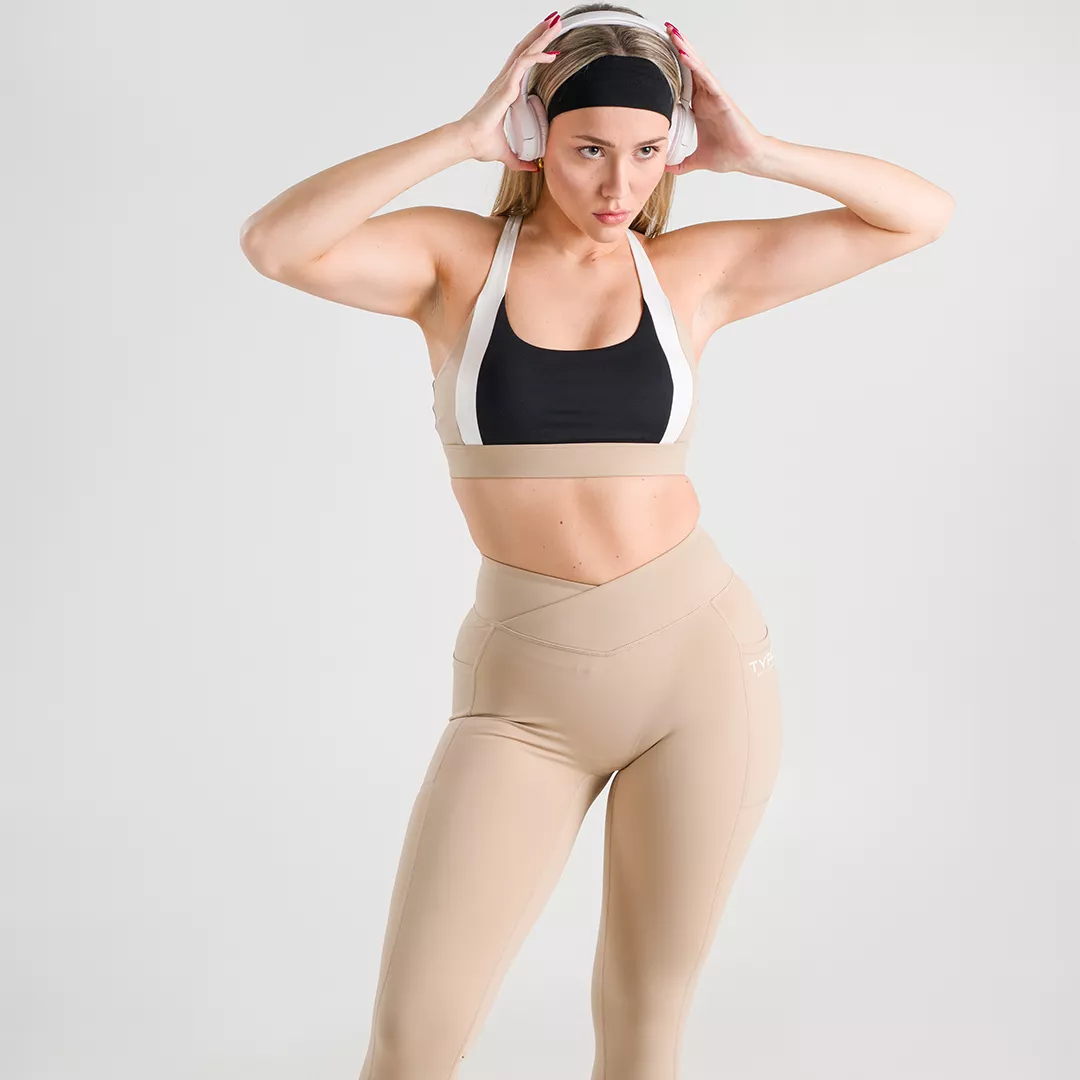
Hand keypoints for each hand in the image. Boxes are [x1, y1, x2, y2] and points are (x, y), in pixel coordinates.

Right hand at [455, 14, 563, 170]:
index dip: (534, 53)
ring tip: (555, 23)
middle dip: (540, 36)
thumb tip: (532, 168)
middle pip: (524, 52)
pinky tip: (551, 53)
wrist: (466, 142)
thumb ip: (519, 160)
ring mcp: (504, 82)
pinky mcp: (504, 86)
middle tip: (554, 22)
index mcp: (504, 93)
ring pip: (525, 52)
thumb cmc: (478, 144)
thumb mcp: (506, 154)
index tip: (550, 45)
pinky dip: (537, 56)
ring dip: (541, 37)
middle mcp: (504, 83)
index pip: (522, 66)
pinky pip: (523, 65)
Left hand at [663, 23, 770, 174]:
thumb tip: (666, 169)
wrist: (746, 158)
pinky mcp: (722, 99)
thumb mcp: (697, 160)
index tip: (657, 54)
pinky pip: (707, 79)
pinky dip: (695, 66)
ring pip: (697, 67)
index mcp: (699, 107)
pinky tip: (685, 54)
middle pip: (689, 67)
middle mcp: (706, 97)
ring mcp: (714, 96)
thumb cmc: (729, 154)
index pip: (682, 81)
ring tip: (673, 33)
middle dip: (678, 48)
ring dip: (685, 49)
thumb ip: (681, 163)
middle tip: (665, 29)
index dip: (672, 66)